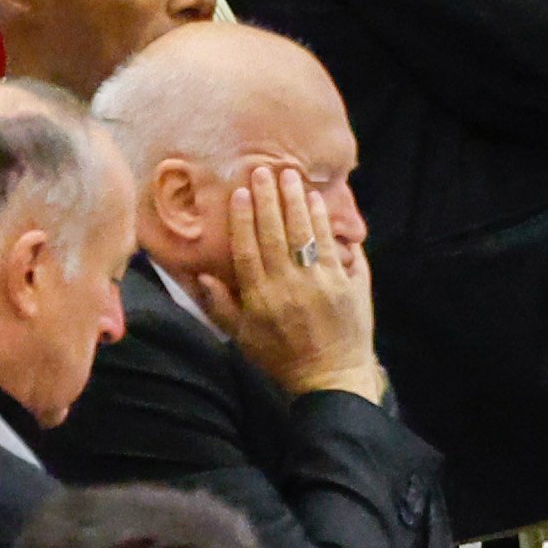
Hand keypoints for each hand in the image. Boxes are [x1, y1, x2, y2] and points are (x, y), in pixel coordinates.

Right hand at [195, 166, 382, 399]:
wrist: (330, 378)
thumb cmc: (281, 358)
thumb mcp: (242, 336)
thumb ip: (220, 305)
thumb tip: (200, 275)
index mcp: (260, 296)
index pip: (248, 248)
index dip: (244, 218)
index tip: (241, 192)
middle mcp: (289, 285)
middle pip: (276, 233)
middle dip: (269, 199)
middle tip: (264, 170)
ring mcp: (320, 283)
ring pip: (305, 234)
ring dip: (297, 202)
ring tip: (291, 176)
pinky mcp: (347, 285)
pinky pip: (333, 247)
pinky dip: (325, 223)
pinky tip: (319, 202)